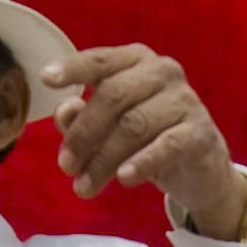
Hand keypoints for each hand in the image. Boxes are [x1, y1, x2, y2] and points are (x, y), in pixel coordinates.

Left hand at [47, 44, 246, 223]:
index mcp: (137, 61)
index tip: (45, 79)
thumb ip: (83, 117)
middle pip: (113, 96)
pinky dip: (141, 162)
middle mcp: (163, 72)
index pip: (101, 60)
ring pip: (134, 125)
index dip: (73, 68)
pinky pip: (166, 145)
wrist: (200, 171)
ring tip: (84, 186)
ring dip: (103, 159)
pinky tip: (123, 179)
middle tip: (66, 166)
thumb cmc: (148, 140)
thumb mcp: (109, 129)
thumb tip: (64, 111)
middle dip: (83, 134)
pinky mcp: (201, 132)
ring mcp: (185, 100)